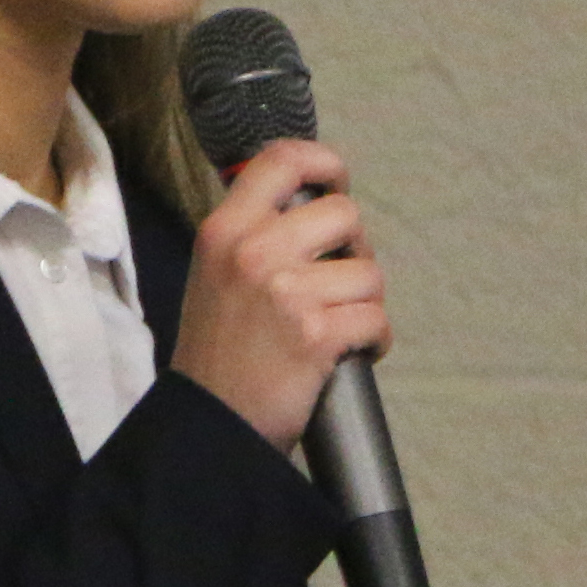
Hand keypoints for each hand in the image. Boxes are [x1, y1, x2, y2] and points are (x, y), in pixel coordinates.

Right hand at [170, 140, 391, 451]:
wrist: (209, 426)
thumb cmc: (218, 354)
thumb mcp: (213, 274)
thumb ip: (254, 235)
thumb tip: (313, 204)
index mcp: (224, 230)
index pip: (282, 160)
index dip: (324, 162)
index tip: (337, 182)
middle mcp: (254, 251)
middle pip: (344, 213)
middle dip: (355, 250)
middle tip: (337, 282)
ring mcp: (287, 292)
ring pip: (369, 273)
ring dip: (365, 303)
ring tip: (339, 327)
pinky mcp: (317, 334)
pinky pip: (376, 319)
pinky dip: (374, 340)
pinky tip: (351, 354)